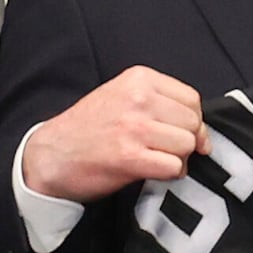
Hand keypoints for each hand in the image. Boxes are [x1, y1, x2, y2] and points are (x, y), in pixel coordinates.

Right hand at [19, 66, 206, 202]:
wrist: (51, 155)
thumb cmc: (87, 128)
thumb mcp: (121, 96)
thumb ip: (159, 103)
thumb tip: (201, 131)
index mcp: (139, 78)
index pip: (191, 98)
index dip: (192, 120)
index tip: (183, 133)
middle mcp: (139, 98)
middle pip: (192, 122)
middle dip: (187, 141)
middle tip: (167, 150)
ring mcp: (134, 128)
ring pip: (187, 145)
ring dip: (178, 159)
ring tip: (157, 160)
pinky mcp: (130, 157)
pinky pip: (174, 167)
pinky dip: (170, 174)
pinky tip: (153, 172)